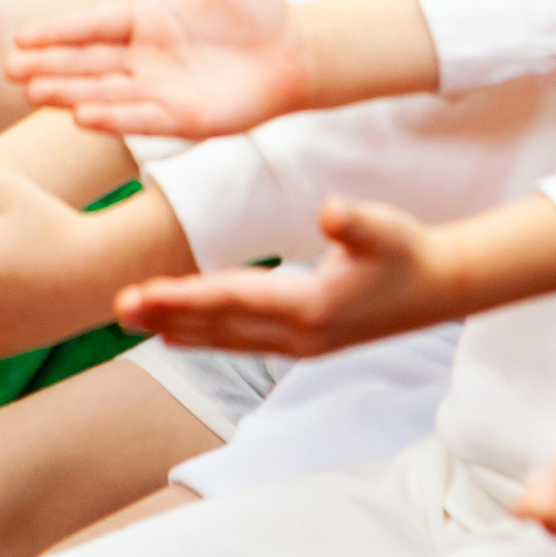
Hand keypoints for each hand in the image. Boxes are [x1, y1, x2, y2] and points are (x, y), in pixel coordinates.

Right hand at [6, 0, 304, 135]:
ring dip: (71, 94)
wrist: (296, 52)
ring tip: (34, 95)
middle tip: (10, 70)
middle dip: (51, 67)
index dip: (59, 32)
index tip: (23, 36)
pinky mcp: (184, 119)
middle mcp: (146, 59)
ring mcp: (162, 90)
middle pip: (89, 63)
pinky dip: (115, 118)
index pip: (94, 25)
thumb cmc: (257, 8)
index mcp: (147, 21)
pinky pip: (144, 119)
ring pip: (107, 92)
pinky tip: (84, 117)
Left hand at [114, 196, 463, 357]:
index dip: (186, 297)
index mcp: (310, 307)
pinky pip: (239, 341)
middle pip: (217, 326)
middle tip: (115, 311)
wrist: (440, 289)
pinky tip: (174, 333)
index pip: (233, 299)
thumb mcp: (385, 229)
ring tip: (130, 322)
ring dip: (176, 329)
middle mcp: (297, 335)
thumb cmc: (407, 251)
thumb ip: (356, 223)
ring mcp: (299, 344)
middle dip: (165, 317)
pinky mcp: (302, 343)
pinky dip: (203, 336)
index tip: (143, 294)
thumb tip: (331, 212)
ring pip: (224, 339)